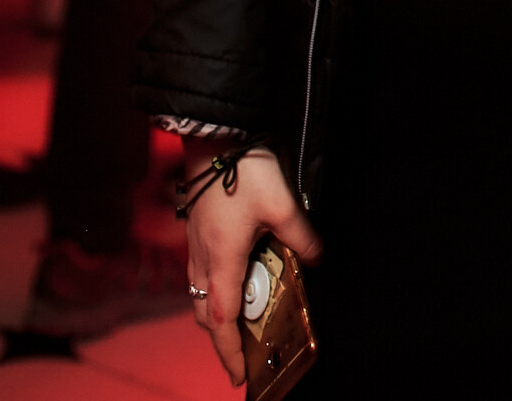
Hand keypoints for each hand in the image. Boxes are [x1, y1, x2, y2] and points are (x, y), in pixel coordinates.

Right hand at [183, 142, 321, 387]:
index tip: (239, 375)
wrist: (214, 137)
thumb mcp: (282, 203)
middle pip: (207, 314)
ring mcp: (195, 246)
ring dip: (218, 315)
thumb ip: (301, 235)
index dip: (229, 352)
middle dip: (223, 339)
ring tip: (240, 324)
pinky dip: (214, 292)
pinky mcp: (196, 232)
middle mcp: (203, 260)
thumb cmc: (243, 170)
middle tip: (243, 354)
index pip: (222, 321)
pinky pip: (200, 276)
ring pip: (201, 296)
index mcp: (222, 260)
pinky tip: (233, 281)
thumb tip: (316, 258)